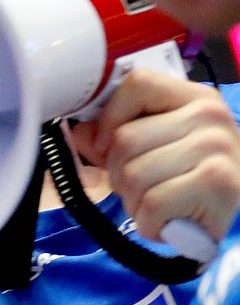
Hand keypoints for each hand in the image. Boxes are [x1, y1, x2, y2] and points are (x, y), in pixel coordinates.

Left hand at [70, 69, 239, 247]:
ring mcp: (217, 147)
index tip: (107, 146)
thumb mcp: (149, 148)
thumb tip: (81, 132)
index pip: (138, 83)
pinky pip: (153, 203)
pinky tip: (166, 219)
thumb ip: (112, 136)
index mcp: (194, 97)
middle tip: (142, 186)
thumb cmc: (182, 180)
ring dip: (133, 200)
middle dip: (119, 173)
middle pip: (125, 139)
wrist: (222, 216)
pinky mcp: (217, 182)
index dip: (110, 118)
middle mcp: (210, 115)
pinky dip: (148, 221)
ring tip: (156, 202)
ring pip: (134, 174)